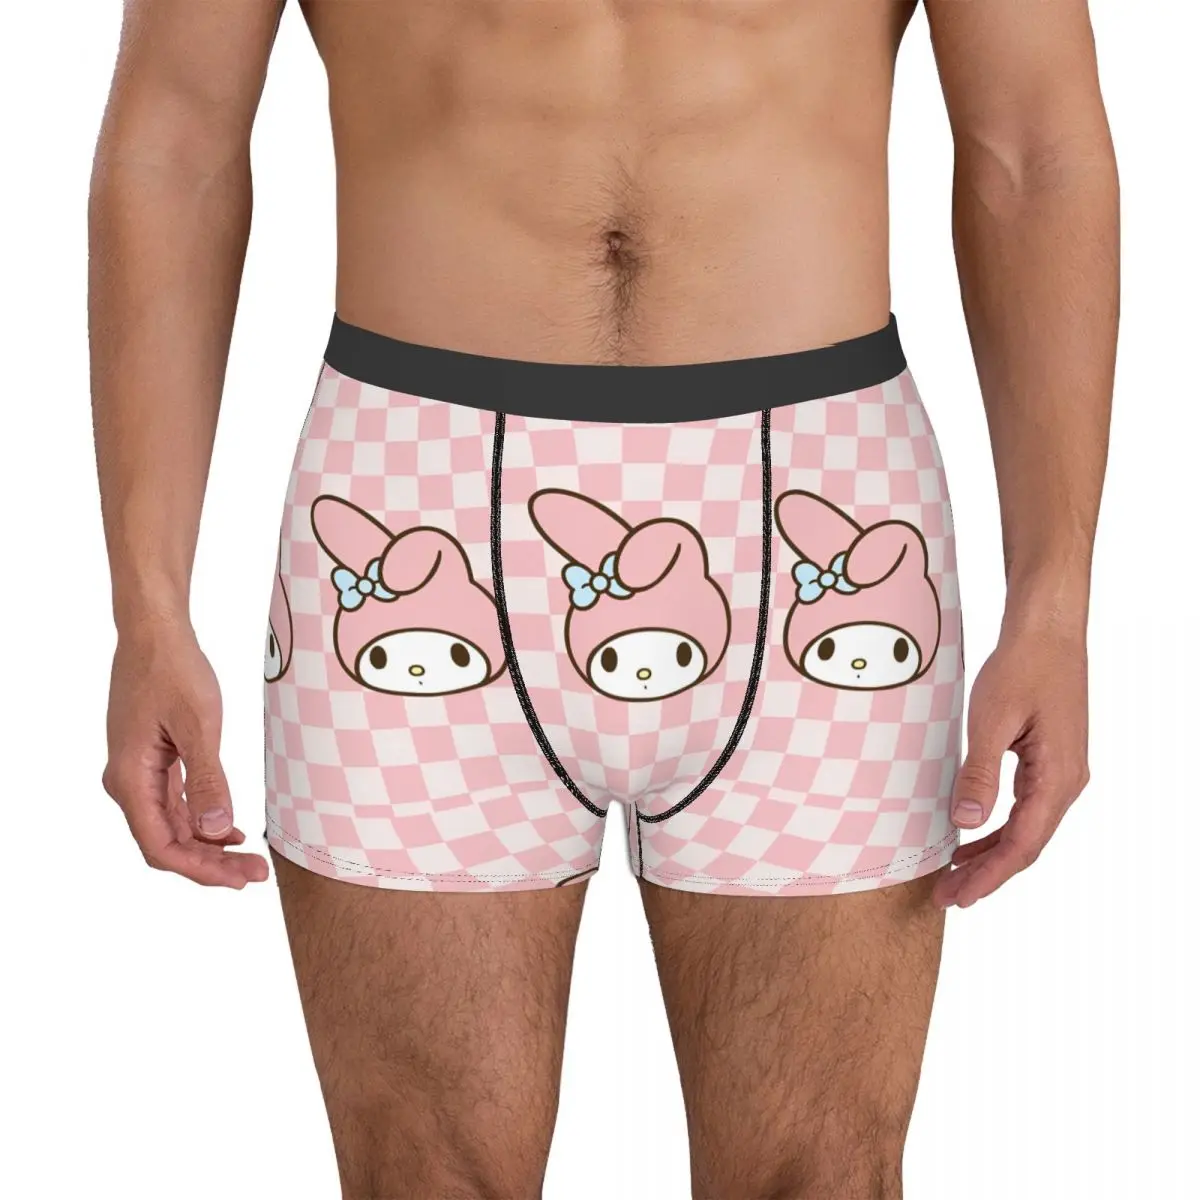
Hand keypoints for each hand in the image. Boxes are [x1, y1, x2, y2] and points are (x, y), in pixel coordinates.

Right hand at [102, 618, 268, 888]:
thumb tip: (215, 831)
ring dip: (208, 846)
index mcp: (131, 779)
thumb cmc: (174, 669)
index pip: (161, 846)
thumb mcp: (199, 724)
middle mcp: (127, 782)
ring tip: (249, 859)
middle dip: (210, 864)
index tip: (239, 879)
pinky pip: (173, 804)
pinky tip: (228, 831)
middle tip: (255, 874)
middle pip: (167, 842)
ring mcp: (137, 772)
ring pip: (171, 826)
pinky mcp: (150, 760)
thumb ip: (207, 780)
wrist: (154, 631)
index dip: (200, 870)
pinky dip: (201, 820)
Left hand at [933, 621, 1089, 908]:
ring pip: (1025, 829)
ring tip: (954, 876)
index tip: (959, 896)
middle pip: (1026, 845)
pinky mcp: (1048, 761)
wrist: (1047, 631)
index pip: (1023, 845)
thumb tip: (966, 822)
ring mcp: (1060, 773)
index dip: (990, 875)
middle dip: (986, 874)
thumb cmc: (1021, 668)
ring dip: (990, 854)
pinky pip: (1024, 808)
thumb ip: (980, 773)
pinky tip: (971, 836)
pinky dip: (997, 828)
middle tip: (947, 897)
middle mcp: (1066, 782)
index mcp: (1058, 778)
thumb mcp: (992, 720)